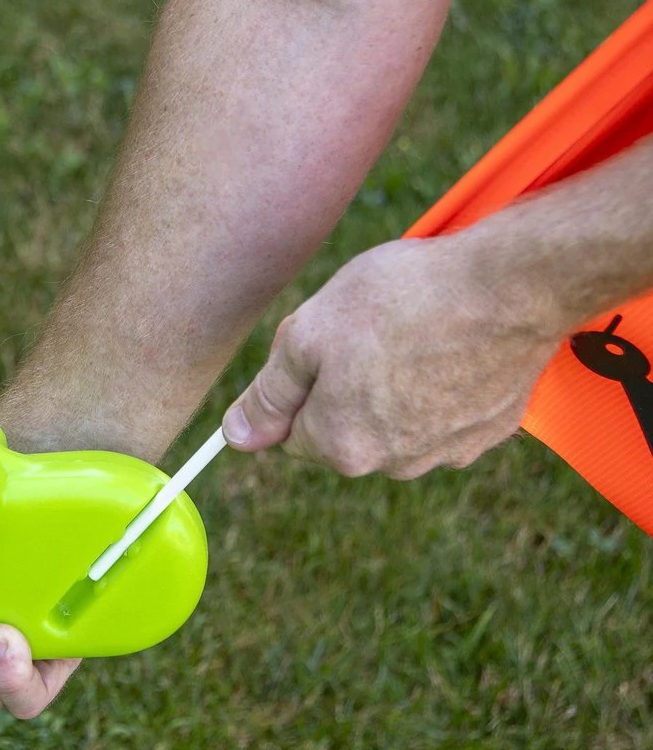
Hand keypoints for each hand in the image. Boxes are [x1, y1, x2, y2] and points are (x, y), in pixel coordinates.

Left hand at [221, 236, 561, 479]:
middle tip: (367, 330)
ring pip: (395, 421)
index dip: (297, 385)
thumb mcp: (308, 335)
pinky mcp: (491, 428)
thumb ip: (269, 394)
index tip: (319, 346)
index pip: (291, 434)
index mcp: (343, 447)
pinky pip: (444, 410)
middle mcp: (396, 464)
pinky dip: (441, 382)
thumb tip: (237, 438)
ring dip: (393, 385)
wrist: (511, 285)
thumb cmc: (400, 301)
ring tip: (414, 331)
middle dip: (344, 386)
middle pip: (345, 429)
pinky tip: (450, 342)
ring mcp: (450, 450)